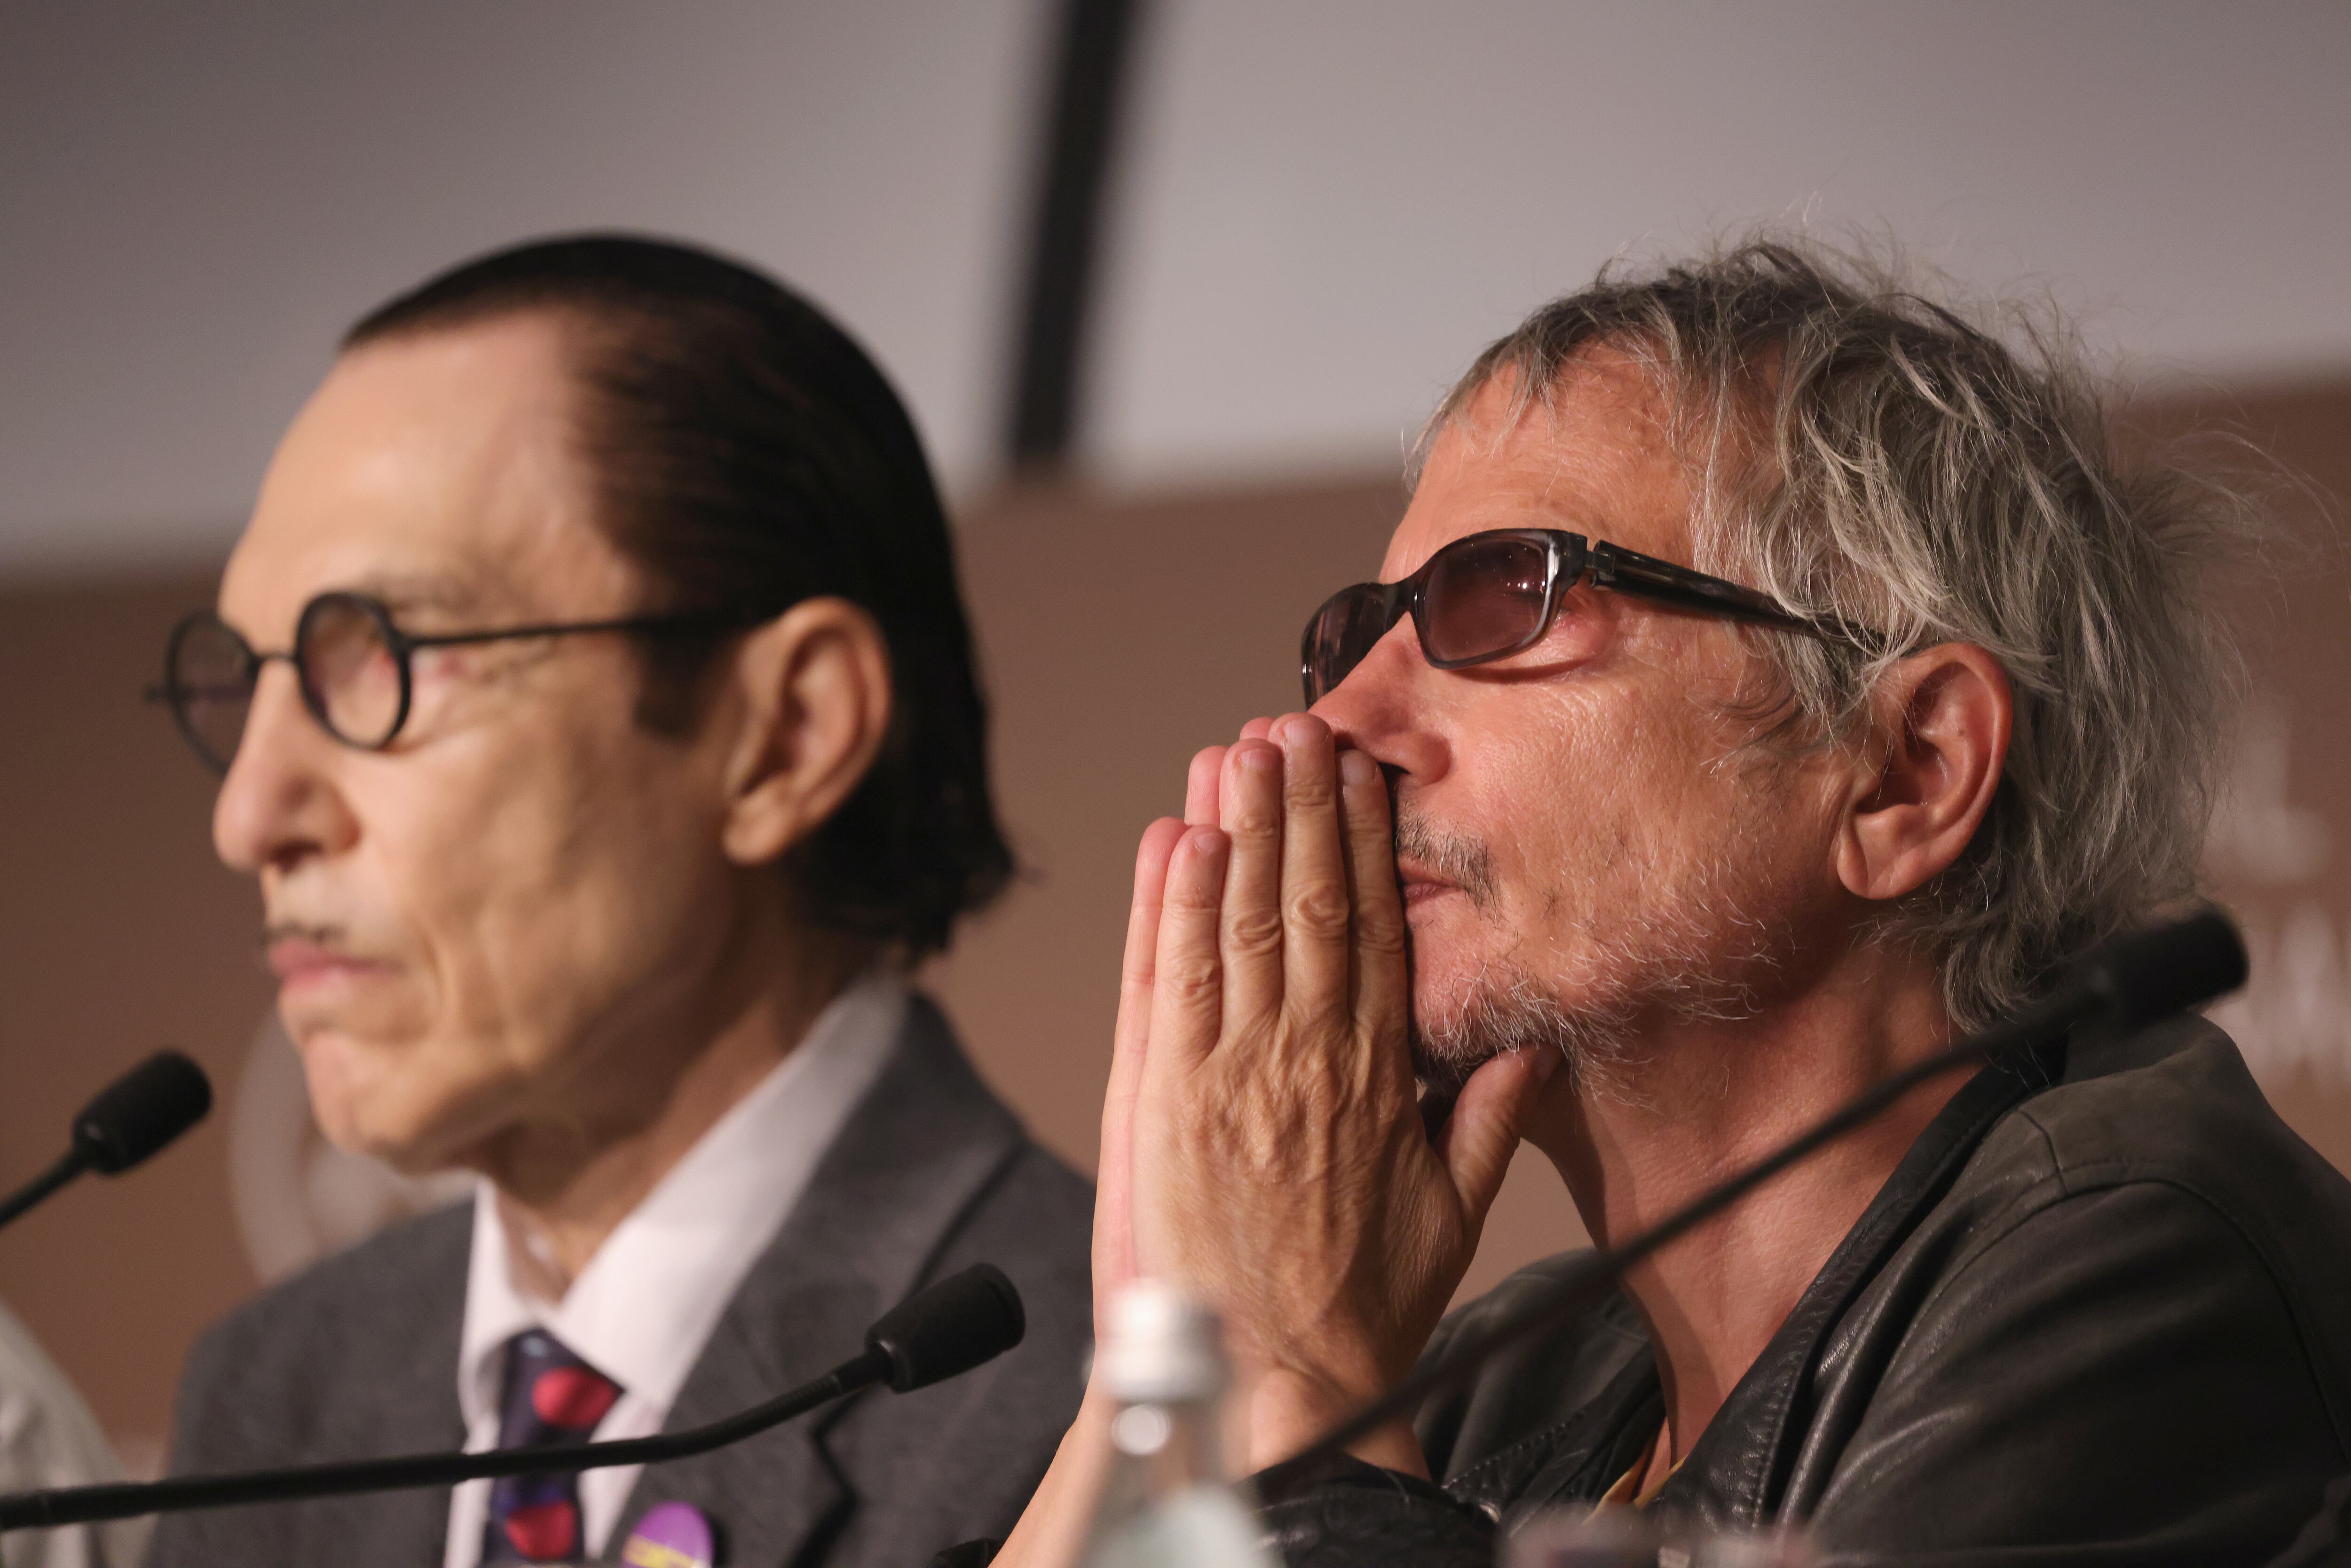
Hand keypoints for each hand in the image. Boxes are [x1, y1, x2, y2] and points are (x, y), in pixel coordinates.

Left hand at [1117, 713, 1549, 1470]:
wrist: (1277, 1386)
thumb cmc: (1360, 1309)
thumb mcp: (1455, 1216)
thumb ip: (1487, 1122)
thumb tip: (1525, 1050)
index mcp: (1378, 1077)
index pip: (1373, 929)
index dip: (1361, 841)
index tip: (1357, 772)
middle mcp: (1309, 1058)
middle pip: (1305, 903)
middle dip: (1297, 805)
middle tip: (1291, 722)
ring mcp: (1234, 1073)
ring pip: (1236, 924)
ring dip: (1233, 830)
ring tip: (1233, 751)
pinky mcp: (1168, 1100)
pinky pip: (1171, 982)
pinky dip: (1169, 908)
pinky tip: (1172, 841)